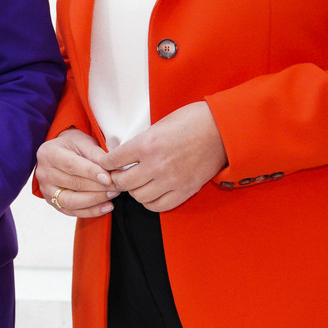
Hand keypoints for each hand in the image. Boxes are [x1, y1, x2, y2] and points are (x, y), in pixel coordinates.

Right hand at [34, 127, 117, 217]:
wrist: (61, 152)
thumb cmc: (73, 145)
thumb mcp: (84, 142)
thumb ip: (97, 155)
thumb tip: (113, 170)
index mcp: (49, 153)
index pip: (72, 166)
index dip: (91, 173)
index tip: (108, 178)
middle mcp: (44, 173)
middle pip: (73, 184)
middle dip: (98, 187)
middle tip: (118, 186)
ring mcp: (46, 190)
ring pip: (72, 201)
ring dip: (95, 200)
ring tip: (113, 195)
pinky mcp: (53, 202)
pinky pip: (73, 211)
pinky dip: (91, 211)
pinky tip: (107, 206)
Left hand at [102, 101, 226, 212]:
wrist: (221, 130)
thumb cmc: (191, 121)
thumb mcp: (159, 125)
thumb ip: (142, 142)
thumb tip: (127, 154)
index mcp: (146, 144)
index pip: (113, 160)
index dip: (106, 163)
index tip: (107, 164)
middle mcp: (156, 165)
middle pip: (123, 182)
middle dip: (117, 179)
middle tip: (119, 175)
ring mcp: (171, 180)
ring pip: (139, 196)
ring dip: (134, 191)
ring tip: (136, 184)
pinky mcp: (185, 191)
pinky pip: (159, 206)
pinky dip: (151, 202)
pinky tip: (151, 194)